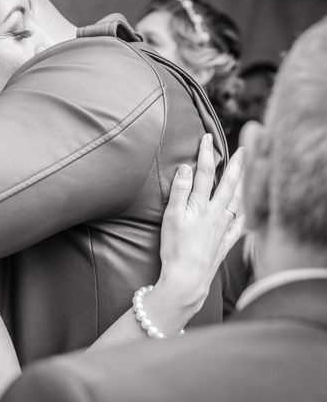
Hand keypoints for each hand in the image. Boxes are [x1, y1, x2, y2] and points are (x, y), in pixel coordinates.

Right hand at [158, 133, 244, 308]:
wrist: (187, 279)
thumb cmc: (175, 249)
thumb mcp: (172, 217)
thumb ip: (180, 191)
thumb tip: (187, 168)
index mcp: (202, 206)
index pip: (205, 174)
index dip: (206, 154)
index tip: (207, 138)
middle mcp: (216, 215)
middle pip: (229, 185)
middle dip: (236, 165)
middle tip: (244, 149)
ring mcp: (223, 229)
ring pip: (237, 202)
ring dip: (242, 186)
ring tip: (246, 175)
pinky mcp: (224, 244)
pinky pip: (238, 226)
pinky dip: (243, 215)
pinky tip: (244, 212)